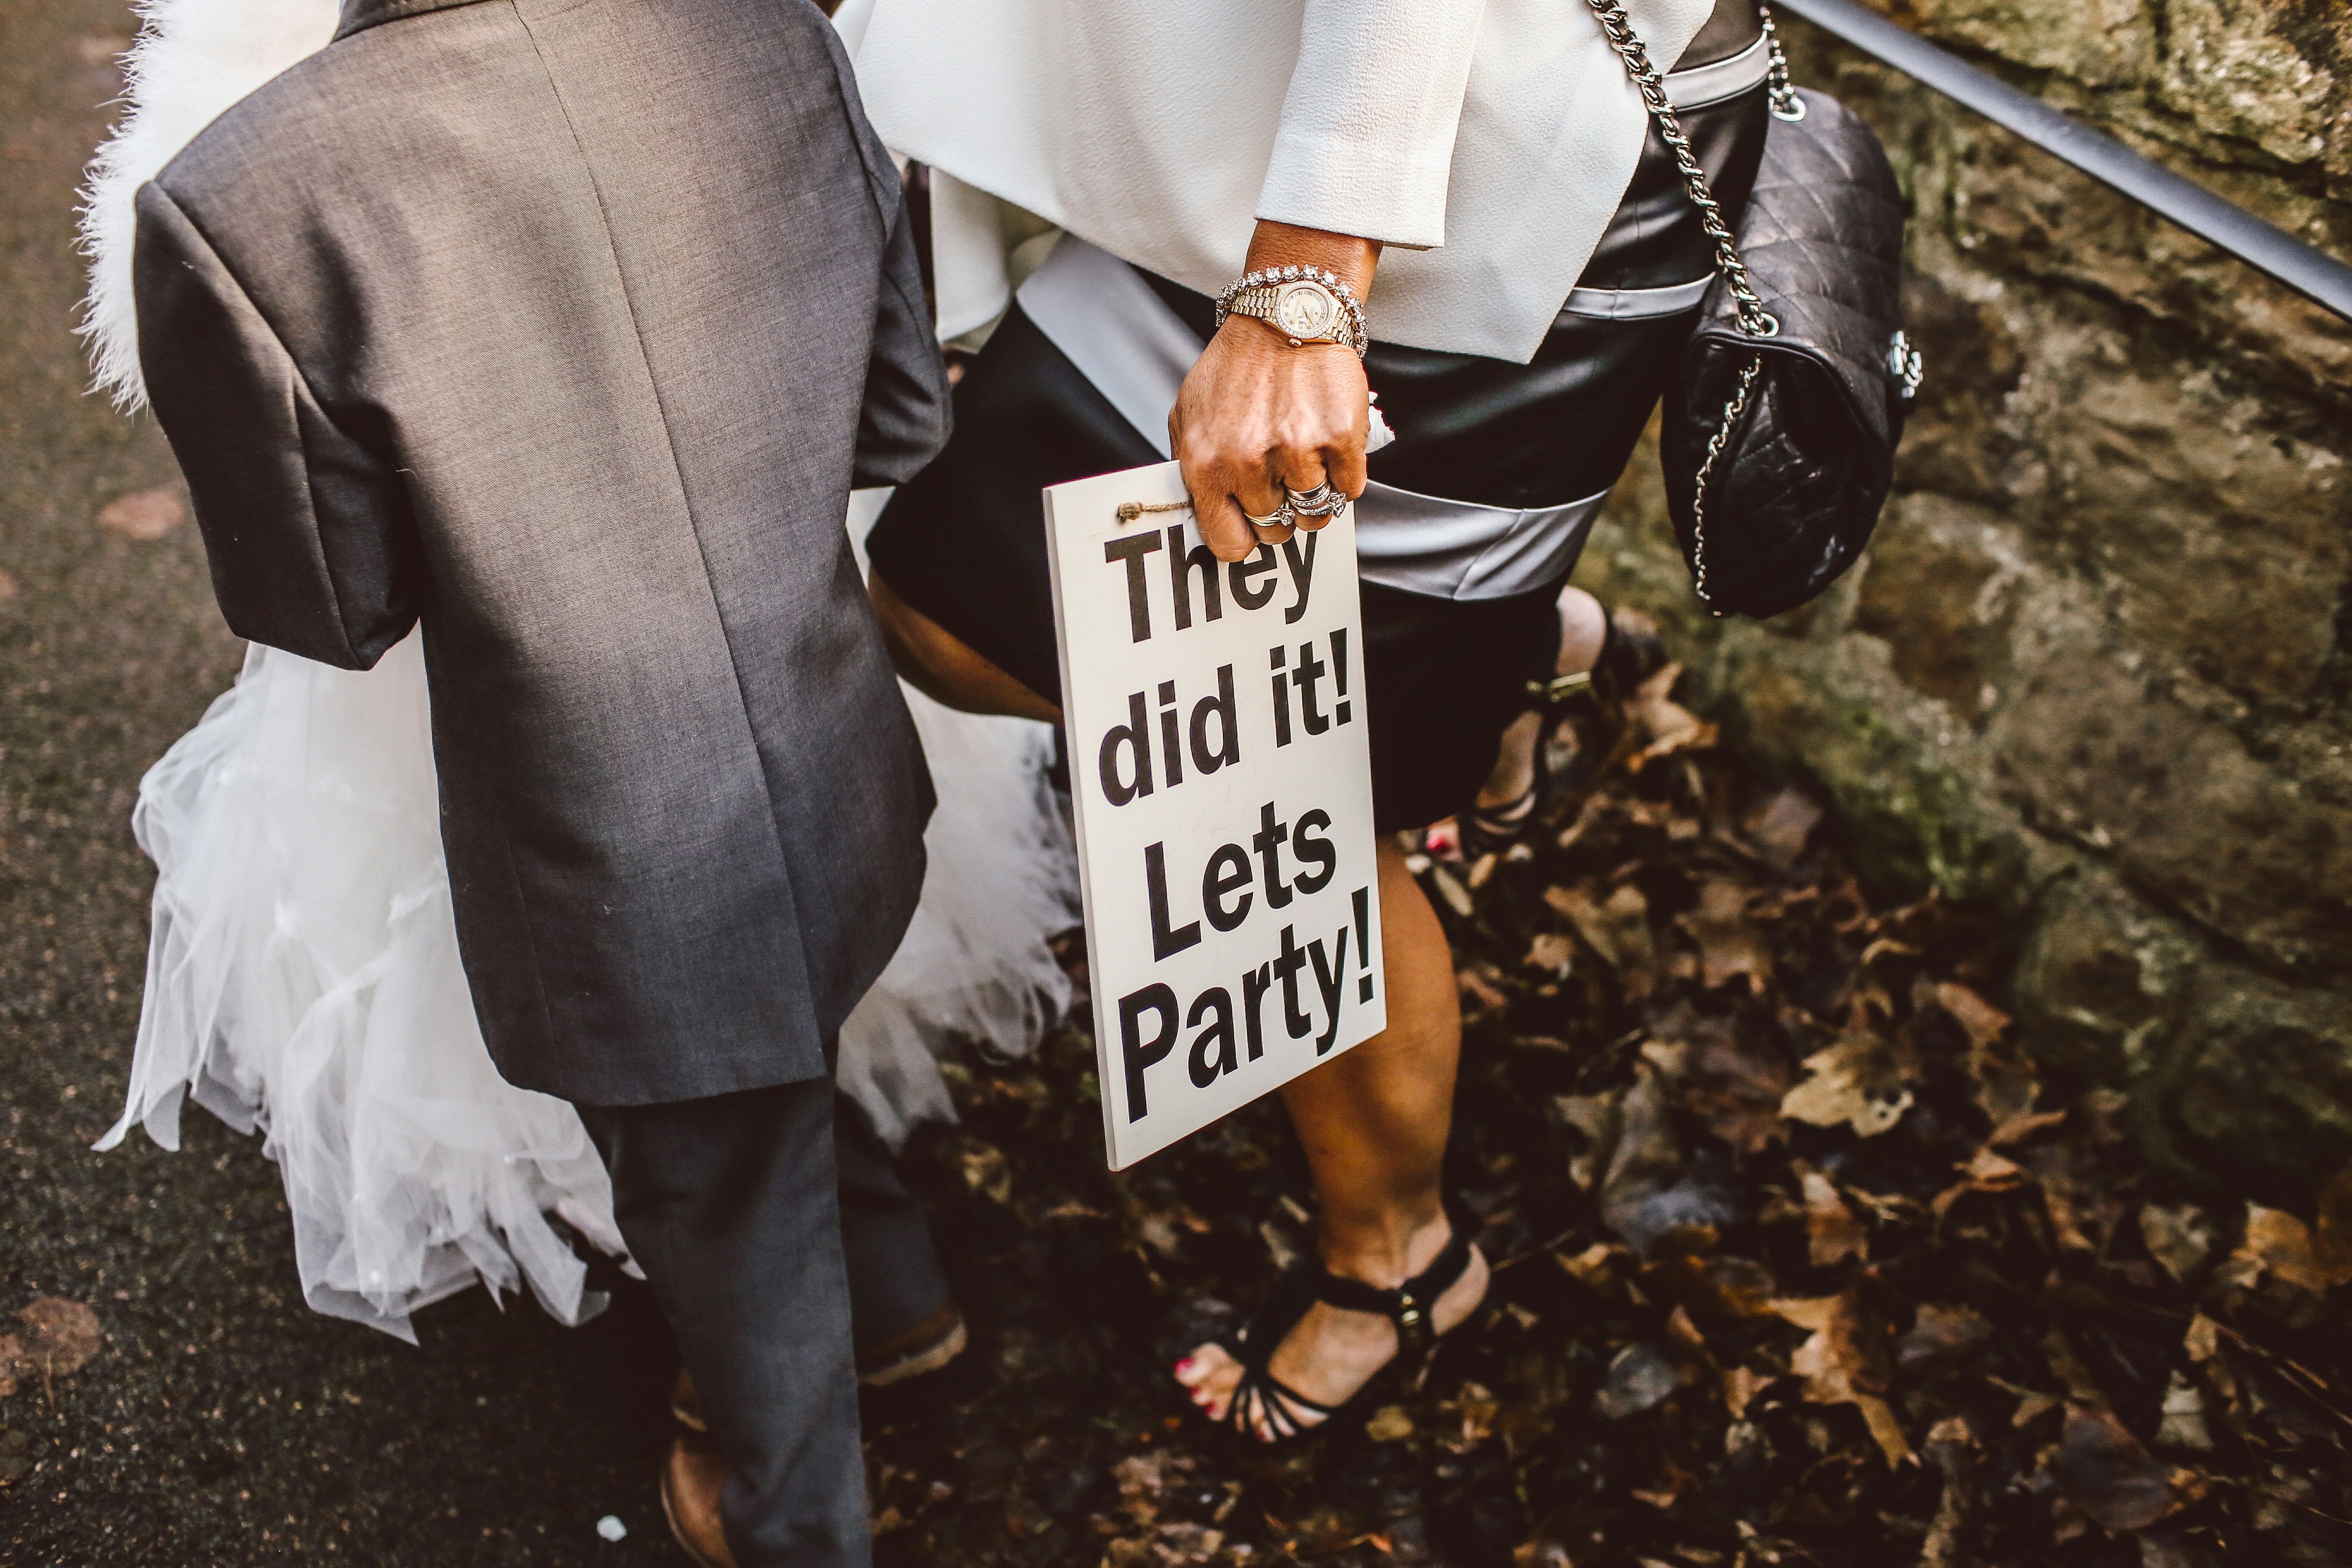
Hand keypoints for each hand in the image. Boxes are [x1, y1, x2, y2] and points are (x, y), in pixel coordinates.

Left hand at [1170, 223, 1378, 562]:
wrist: (1286, 315)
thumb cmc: (1237, 368)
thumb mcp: (1190, 415)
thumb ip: (1192, 468)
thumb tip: (1203, 517)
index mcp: (1205, 463)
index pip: (1228, 543)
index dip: (1244, 537)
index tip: (1251, 523)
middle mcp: (1248, 462)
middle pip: (1275, 529)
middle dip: (1281, 510)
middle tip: (1282, 479)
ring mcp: (1297, 451)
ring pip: (1315, 513)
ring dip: (1315, 494)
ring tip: (1307, 459)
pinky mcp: (1339, 437)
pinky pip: (1349, 488)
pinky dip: (1344, 474)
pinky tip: (1330, 444)